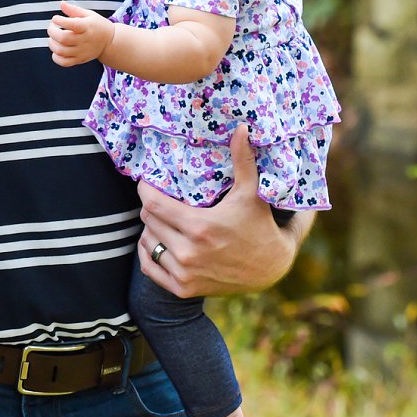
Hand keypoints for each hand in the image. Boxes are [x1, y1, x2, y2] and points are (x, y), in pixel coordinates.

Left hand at [48, 1, 114, 65]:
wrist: (110, 42)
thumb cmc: (98, 26)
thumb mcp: (88, 14)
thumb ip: (73, 9)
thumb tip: (61, 4)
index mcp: (87, 27)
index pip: (72, 24)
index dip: (60, 21)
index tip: (56, 18)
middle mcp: (84, 40)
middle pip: (63, 39)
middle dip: (52, 32)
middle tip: (52, 27)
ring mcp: (82, 52)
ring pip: (61, 51)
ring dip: (52, 44)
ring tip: (53, 38)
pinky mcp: (79, 60)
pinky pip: (64, 62)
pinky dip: (56, 57)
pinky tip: (56, 50)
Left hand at [135, 126, 304, 297]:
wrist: (271, 270)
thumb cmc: (259, 226)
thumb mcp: (252, 193)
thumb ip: (243, 160)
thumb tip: (242, 127)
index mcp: (200, 227)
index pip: (153, 204)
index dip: (146, 190)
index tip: (149, 182)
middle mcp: (188, 253)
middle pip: (147, 221)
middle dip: (150, 207)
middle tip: (159, 198)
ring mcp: (184, 274)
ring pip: (146, 243)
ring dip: (150, 229)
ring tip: (162, 219)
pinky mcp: (183, 289)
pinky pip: (149, 268)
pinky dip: (150, 254)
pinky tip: (159, 242)